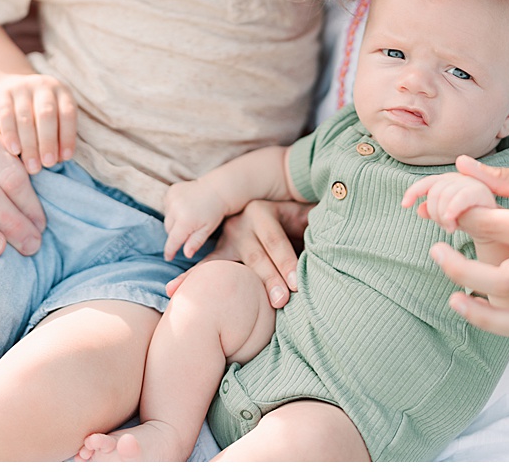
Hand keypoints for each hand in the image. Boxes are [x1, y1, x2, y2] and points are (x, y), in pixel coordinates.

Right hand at [0, 72, 75, 174]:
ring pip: (26, 117)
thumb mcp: (52, 113)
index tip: (66, 158)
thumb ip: (57, 132)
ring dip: (29, 144)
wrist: (8, 84)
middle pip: (46, 115)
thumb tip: (59, 160)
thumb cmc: (35, 109)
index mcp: (61, 92)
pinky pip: (6, 115)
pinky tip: (14, 151)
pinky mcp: (1, 93)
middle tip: (47, 164)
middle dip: (48, 141)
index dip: (68, 136)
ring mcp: (21, 87)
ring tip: (31, 165)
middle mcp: (43, 86)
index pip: (67, 113)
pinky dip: (10, 134)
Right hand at [162, 178, 229, 261]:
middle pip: (169, 230)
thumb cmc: (216, 211)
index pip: (173, 240)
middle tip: (189, 229)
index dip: (170, 251)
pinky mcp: (171, 191)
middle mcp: (176, 209)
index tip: (168, 257)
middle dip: (176, 233)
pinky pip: (167, 206)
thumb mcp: (208, 229)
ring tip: (189, 216)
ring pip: (167, 218)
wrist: (219, 188)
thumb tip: (186, 255)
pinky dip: (173, 209)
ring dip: (174, 221)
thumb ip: (196, 242)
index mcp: (185, 220)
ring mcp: (172, 198)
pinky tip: (185, 207)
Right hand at [167, 198, 310, 307]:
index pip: (275, 241)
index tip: (297, 284)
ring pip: (235, 265)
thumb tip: (336, 226)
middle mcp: (242, 223)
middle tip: (281, 301)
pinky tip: (172, 290)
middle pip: (256, 256)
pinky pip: (206, 266)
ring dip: (240, 287)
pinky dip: (190, 278)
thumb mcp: (306, 213)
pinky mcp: (220, 250)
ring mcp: (228, 237)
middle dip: (269, 280)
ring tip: (241, 306)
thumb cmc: (298, 216)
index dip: (286, 262)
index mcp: (263, 211)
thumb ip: (316, 220)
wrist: (276, 202)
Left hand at [403, 171, 496, 235]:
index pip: (428, 183)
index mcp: (450, 182)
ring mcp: (471, 183)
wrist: (496, 229)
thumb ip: (433, 211)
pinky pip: (460, 197)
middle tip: (445, 227)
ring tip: (451, 228)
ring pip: (444, 195)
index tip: (404, 205)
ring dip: (443, 215)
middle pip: (434, 191)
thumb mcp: (448, 217)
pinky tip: (450, 222)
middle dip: (434, 212)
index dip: (414, 191)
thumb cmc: (471, 221)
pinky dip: (452, 209)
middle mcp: (460, 178)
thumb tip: (418, 209)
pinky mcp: (482, 192)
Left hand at [427, 156, 508, 337]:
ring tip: (453, 299)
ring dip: (479, 313)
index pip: (493, 225)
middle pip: (499, 279)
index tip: (446, 209)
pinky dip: (501, 325)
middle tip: (435, 250)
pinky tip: (478, 311)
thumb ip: (501, 178)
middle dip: (460, 269)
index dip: (461, 216)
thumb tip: (461, 164)